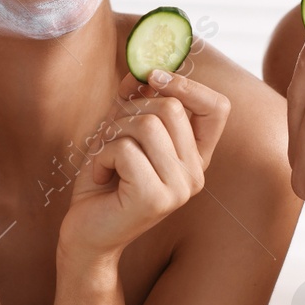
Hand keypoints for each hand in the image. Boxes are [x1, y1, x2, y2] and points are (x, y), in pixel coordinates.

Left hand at [59, 69, 230, 259]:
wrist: (86, 233)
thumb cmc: (103, 181)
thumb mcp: (119, 132)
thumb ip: (133, 102)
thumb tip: (139, 70)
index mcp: (195, 157)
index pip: (218, 108)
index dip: (187, 85)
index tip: (152, 78)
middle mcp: (195, 174)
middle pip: (171, 108)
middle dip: (129, 111)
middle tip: (110, 138)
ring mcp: (179, 188)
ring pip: (147, 124)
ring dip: (112, 135)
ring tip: (105, 160)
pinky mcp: (155, 199)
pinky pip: (125, 149)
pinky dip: (101, 156)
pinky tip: (100, 178)